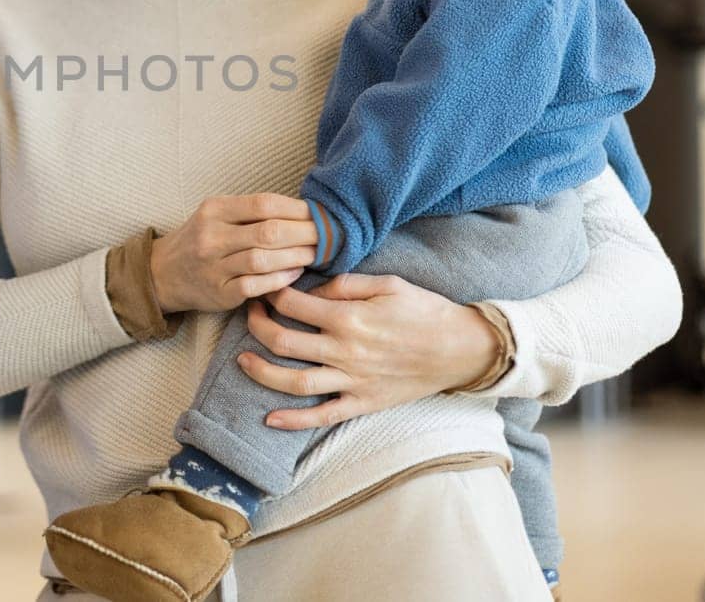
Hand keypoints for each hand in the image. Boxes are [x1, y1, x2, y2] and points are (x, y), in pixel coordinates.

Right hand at [148, 194, 318, 313]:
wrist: (162, 273)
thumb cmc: (200, 239)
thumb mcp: (216, 215)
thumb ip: (251, 212)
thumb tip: (302, 211)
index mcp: (214, 210)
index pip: (264, 204)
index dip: (296, 209)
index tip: (318, 213)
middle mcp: (212, 236)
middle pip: (268, 232)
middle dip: (304, 233)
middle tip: (327, 236)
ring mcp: (214, 266)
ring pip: (264, 259)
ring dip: (296, 256)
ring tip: (315, 254)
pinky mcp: (219, 292)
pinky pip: (256, 286)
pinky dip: (280, 279)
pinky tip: (295, 273)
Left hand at [237, 273, 499, 429]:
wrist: (461, 349)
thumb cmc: (425, 310)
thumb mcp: (388, 283)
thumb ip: (345, 284)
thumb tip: (311, 288)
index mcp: (349, 317)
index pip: (292, 304)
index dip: (270, 293)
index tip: (263, 287)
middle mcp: (344, 351)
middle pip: (283, 342)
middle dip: (257, 327)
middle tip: (249, 315)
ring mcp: (352, 381)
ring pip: (294, 383)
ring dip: (261, 373)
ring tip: (243, 360)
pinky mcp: (362, 403)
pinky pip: (322, 416)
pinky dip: (293, 421)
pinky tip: (269, 418)